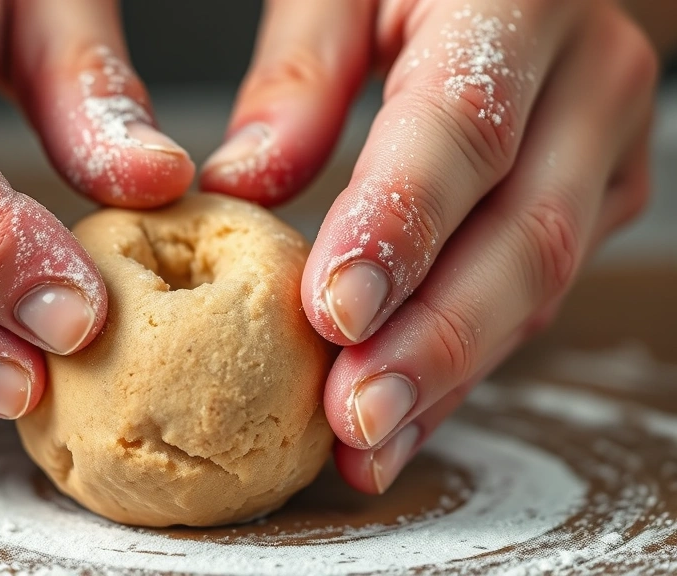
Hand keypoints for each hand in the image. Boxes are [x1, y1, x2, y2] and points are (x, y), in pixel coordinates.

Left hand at [202, 0, 656, 491]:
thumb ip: (298, 74)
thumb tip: (243, 182)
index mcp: (515, 1)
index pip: (462, 128)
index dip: (401, 227)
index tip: (333, 314)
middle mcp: (585, 79)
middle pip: (523, 232)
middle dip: (432, 339)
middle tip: (352, 412)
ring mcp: (604, 147)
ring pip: (538, 284)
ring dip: (449, 376)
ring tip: (367, 443)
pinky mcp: (597, 196)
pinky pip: (533, 297)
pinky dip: (465, 367)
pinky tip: (405, 420)